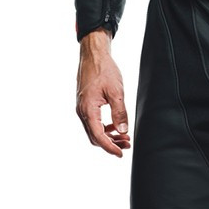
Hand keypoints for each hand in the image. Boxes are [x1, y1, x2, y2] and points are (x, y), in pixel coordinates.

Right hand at [76, 28, 130, 156]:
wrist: (93, 55)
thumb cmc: (104, 70)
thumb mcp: (116, 91)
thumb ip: (119, 112)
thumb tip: (123, 131)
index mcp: (88, 110)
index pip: (98, 136)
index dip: (110, 148)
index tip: (121, 154)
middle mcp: (82, 111)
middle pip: (94, 137)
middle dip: (111, 143)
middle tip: (127, 144)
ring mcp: (81, 108)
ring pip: (93, 130)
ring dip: (108, 136)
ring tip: (124, 137)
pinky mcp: (84, 104)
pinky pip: (92, 121)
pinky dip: (103, 127)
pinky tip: (115, 126)